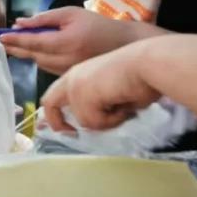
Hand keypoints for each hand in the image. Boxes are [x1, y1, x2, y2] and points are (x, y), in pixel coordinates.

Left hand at [0, 6, 142, 74]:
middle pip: (33, 55)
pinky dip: (38, 57)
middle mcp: (66, 60)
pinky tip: (32, 49)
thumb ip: (45, 18)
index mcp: (67, 42)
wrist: (122, 45)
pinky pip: (47, 67)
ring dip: (26, 52)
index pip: (35, 42)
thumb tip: (20, 22)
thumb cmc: (97, 25)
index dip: (16, 40)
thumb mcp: (71, 14)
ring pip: (38, 62)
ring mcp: (68, 70)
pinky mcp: (69, 76)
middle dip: (15, 47)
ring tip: (13, 42)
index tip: (0, 36)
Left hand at [40, 40, 162, 132]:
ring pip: (83, 120)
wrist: (148, 63)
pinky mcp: (81, 95)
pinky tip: (124, 107)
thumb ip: (99, 105)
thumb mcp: (112, 93)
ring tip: (123, 109)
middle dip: (56, 122)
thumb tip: (98, 123)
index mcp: (78, 74)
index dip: (57, 113)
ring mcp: (75, 87)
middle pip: (49, 103)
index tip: (67, 128)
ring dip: (106, 122)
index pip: (56, 95)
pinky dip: (112, 121)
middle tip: (70, 134)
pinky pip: (94, 122)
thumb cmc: (140, 74)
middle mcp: (72, 78)